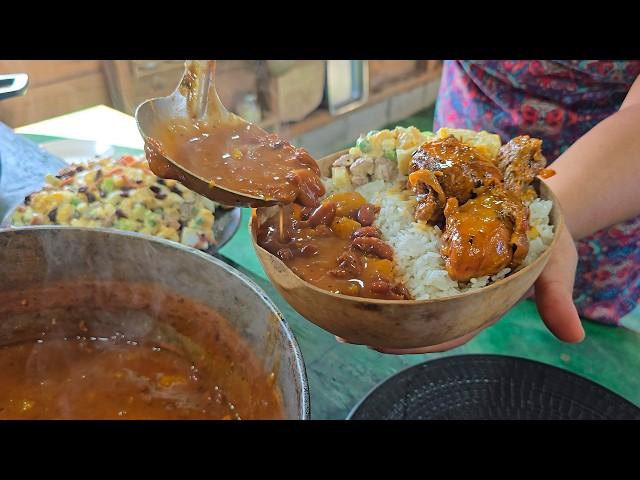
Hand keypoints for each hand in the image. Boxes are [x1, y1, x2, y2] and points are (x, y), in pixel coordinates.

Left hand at [336, 226, 584, 353]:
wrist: (535, 197)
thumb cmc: (546, 234)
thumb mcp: (556, 262)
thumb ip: (555, 296)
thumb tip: (573, 338)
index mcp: (481, 303)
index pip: (447, 333)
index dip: (417, 343)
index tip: (385, 345)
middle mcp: (456, 292)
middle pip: (417, 318)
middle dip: (383, 326)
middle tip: (344, 328)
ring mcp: (442, 271)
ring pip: (406, 293)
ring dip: (374, 300)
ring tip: (336, 303)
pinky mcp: (433, 248)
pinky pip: (405, 261)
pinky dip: (383, 266)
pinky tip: (355, 264)